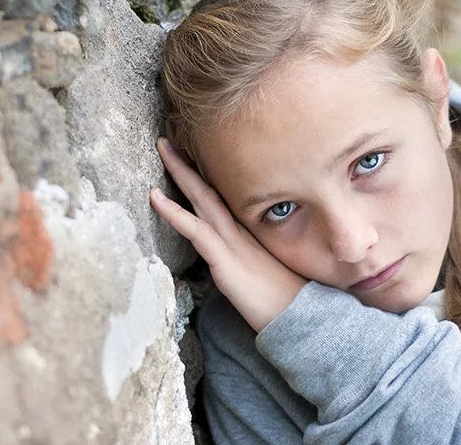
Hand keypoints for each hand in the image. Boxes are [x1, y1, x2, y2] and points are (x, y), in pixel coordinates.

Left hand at [150, 137, 306, 332]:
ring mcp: (233, 244)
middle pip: (210, 190)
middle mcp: (241, 232)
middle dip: (189, 163)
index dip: (205, 176)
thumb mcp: (267, 275)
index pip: (223, 198)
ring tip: (162, 146)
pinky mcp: (226, 262)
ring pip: (202, 200)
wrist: (305, 321)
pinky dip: (174, 212)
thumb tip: (236, 260)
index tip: (190, 154)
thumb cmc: (288, 303)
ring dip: (181, 172)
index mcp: (250, 235)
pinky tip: (155, 197)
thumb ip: (250, 261)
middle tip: (169, 138)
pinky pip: (195, 230)